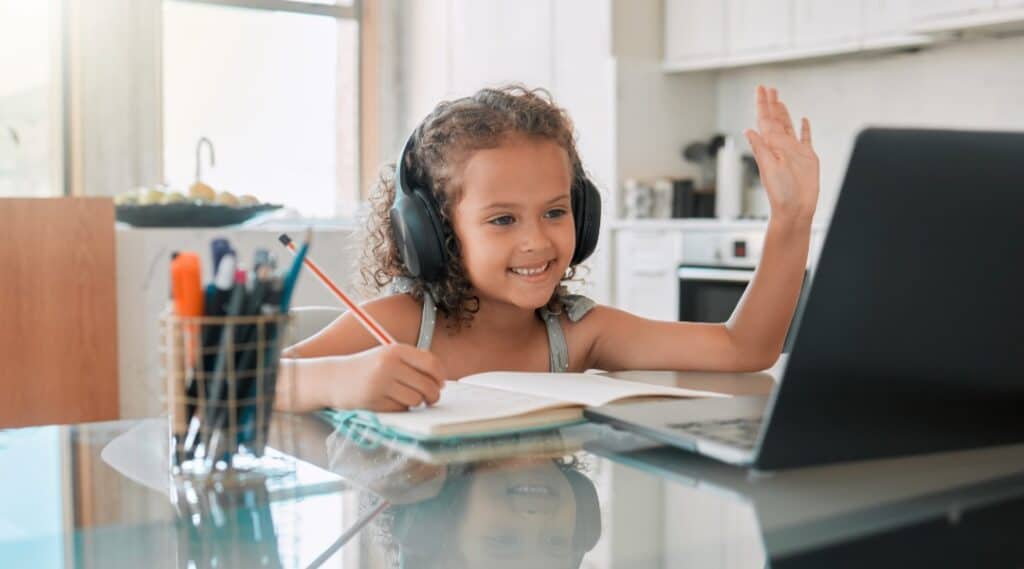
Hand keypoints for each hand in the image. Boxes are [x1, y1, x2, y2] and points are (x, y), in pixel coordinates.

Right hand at [334, 344, 446, 411]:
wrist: (332, 377)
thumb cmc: (367, 368)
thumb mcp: (388, 357)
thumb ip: (413, 364)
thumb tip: (441, 381)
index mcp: (396, 350)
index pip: (432, 363)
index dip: (440, 376)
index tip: (440, 383)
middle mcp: (389, 364)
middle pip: (427, 385)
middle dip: (433, 395)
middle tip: (431, 398)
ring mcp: (381, 383)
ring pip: (416, 399)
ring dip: (416, 403)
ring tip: (407, 398)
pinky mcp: (374, 400)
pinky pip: (400, 409)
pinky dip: (400, 408)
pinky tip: (390, 401)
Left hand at [744, 85, 818, 222]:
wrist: (795, 209)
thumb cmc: (780, 193)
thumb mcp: (768, 168)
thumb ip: (760, 148)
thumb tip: (748, 130)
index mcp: (771, 146)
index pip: (765, 120)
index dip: (763, 104)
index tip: (761, 88)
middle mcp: (781, 146)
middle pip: (775, 119)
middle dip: (772, 104)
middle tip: (769, 89)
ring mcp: (795, 151)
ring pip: (788, 126)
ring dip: (784, 112)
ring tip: (779, 100)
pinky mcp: (808, 157)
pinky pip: (806, 138)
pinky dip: (804, 128)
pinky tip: (803, 120)